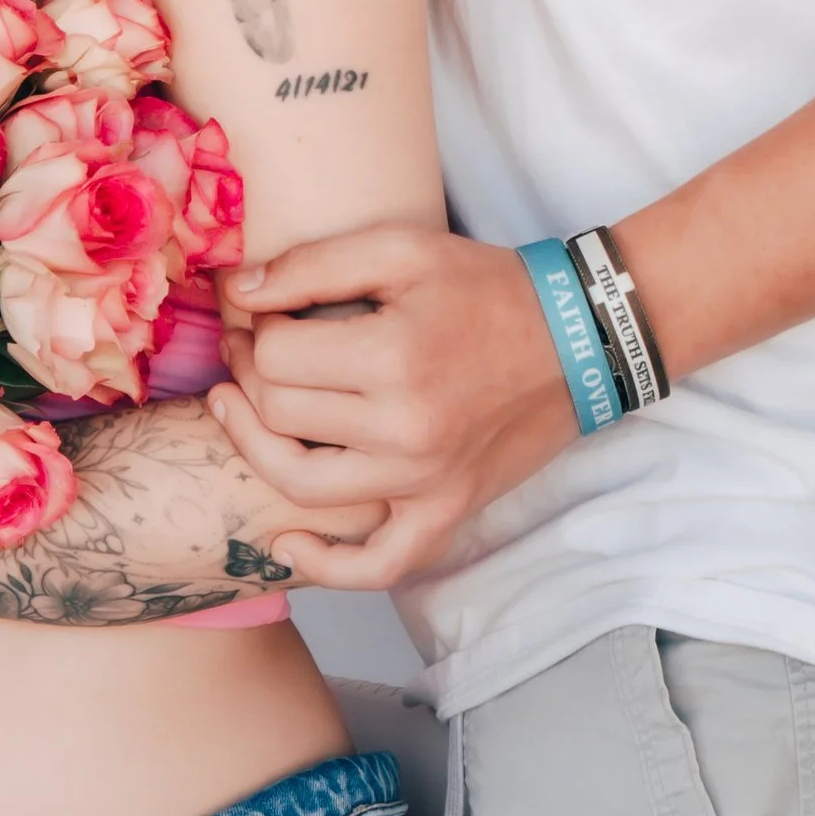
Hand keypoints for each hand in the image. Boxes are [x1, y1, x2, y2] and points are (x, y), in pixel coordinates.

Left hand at [208, 225, 577, 587]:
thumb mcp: (402, 248)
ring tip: (236, 412)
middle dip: (249, 374)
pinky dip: (328, 567)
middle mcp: (406, 429)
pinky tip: (286, 543)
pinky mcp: (447, 511)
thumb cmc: (487, 288)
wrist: (578, 339)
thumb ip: (313, 264)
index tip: (260, 314)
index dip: (253, 330)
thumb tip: (241, 291)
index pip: (275, 358)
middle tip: (249, 345)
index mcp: (393, 356)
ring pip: (302, 485)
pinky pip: (379, 563)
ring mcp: (426, 481)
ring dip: (253, 448)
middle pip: (280, 415)